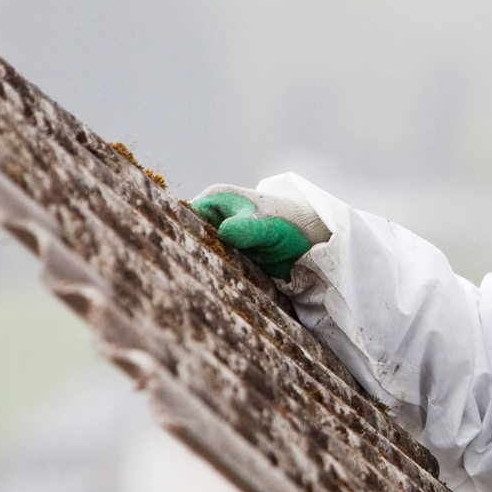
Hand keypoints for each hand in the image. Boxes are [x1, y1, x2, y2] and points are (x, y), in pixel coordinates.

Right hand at [188, 183, 329, 279]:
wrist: (317, 242)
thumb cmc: (292, 225)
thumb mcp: (267, 226)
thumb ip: (246, 229)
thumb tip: (224, 232)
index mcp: (215, 200)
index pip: (182, 216)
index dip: (177, 234)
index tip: (175, 255)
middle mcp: (214, 218)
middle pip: (189, 239)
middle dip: (186, 256)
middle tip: (180, 277)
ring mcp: (222, 239)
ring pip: (201, 256)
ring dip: (200, 270)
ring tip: (191, 287)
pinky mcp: (232, 258)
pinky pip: (216, 269)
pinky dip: (215, 278)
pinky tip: (211, 291)